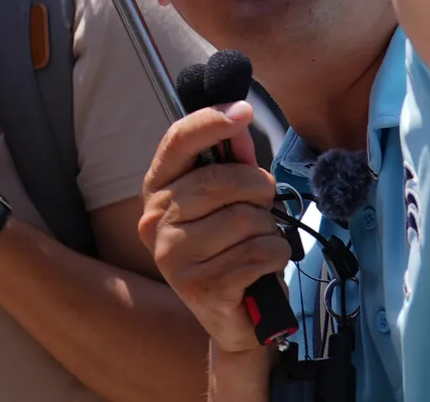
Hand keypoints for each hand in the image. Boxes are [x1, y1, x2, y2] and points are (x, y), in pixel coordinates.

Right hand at [137, 102, 291, 353]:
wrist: (235, 319)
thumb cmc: (232, 250)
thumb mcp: (231, 202)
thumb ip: (233, 165)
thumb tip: (238, 126)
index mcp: (157, 192)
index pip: (177, 143)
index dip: (210, 122)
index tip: (241, 109)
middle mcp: (154, 221)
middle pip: (221, 181)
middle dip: (258, 189)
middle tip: (264, 205)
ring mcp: (172, 256)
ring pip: (245, 220)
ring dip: (269, 230)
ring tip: (259, 243)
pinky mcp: (200, 287)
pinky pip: (259, 253)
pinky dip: (275, 257)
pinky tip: (264, 267)